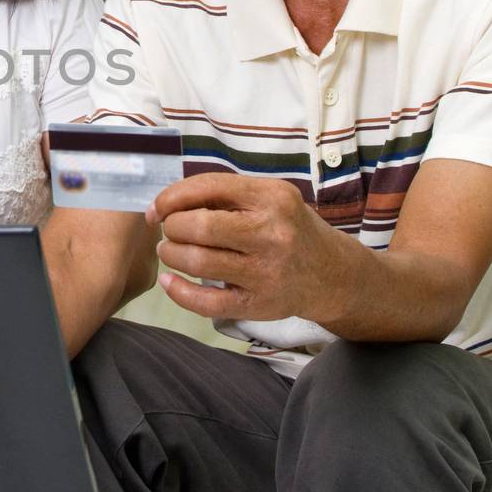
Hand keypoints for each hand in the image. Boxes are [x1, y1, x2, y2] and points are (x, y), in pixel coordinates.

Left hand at [144, 175, 350, 322]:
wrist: (334, 275)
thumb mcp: (271, 200)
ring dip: (172, 254)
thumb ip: (227, 196)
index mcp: (273, 198)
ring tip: (168, 250)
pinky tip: (169, 281)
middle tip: (167, 230)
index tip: (157, 207)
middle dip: (172, 227)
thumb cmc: (291, 230)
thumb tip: (170, 200)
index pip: (210, 187)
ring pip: (199, 262)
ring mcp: (267, 272)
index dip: (173, 196)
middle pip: (201, 227)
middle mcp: (272, 234)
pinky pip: (207, 302)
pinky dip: (179, 292)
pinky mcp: (260, 304)